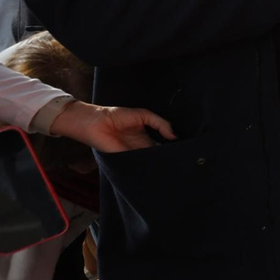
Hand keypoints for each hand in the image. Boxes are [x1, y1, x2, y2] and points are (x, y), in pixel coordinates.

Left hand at [50, 102, 175, 152]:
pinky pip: (139, 164)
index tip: (184, 147)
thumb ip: (160, 123)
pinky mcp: (126, 159)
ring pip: (151, 160)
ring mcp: (134, 154)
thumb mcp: (143, 115)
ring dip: (160, 161)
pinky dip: (149, 165)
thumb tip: (174, 136)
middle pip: (159, 153)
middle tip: (182, 157)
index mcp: (146, 136)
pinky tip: (159, 164)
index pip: (163, 143)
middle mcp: (141, 147)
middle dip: (168, 155)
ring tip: (174, 162)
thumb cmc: (115, 116)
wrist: (95, 122)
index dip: (173, 144)